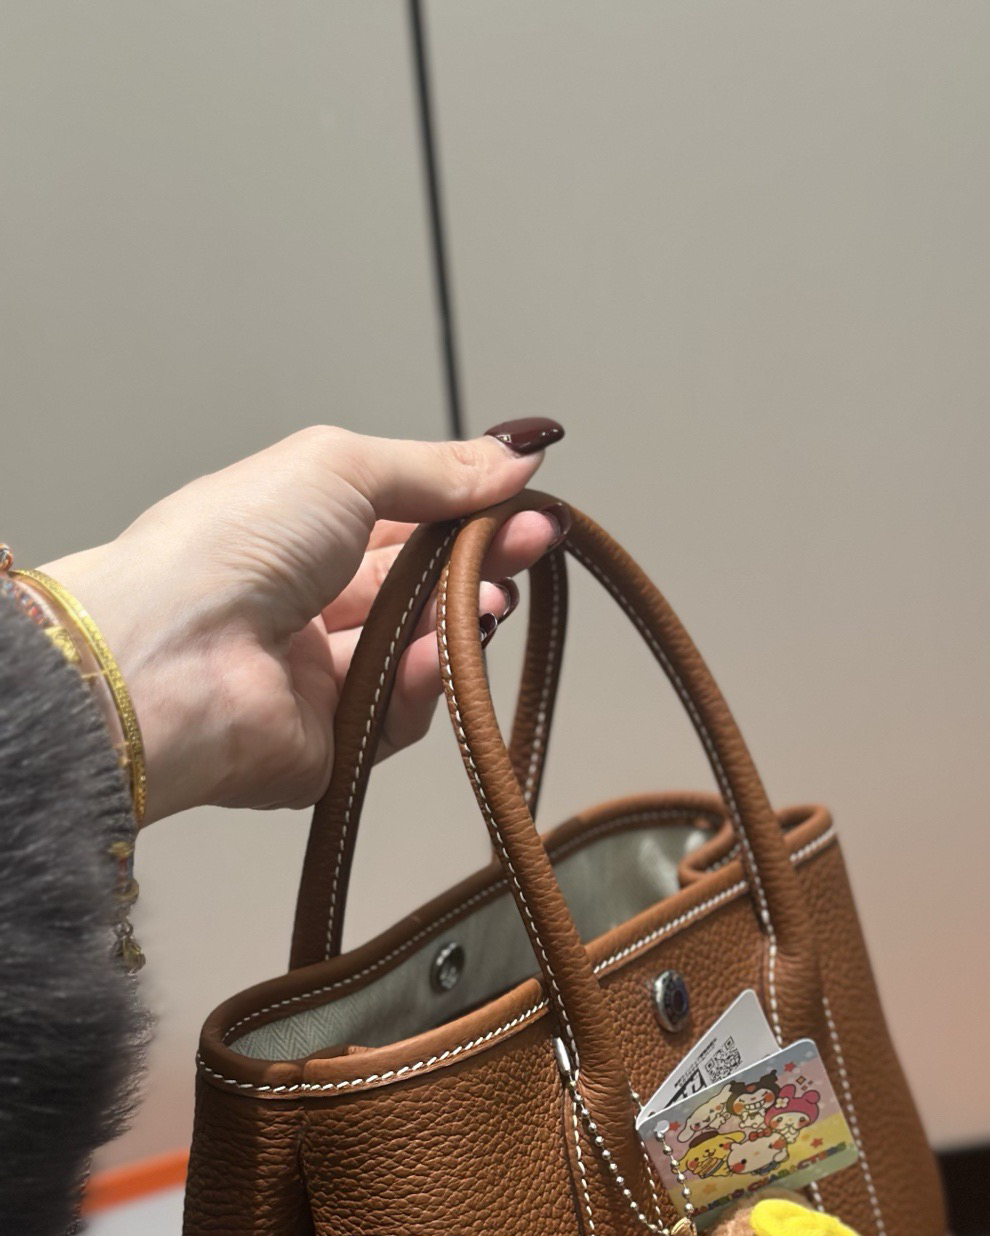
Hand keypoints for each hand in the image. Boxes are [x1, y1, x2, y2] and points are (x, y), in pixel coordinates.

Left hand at [41, 418, 567, 821]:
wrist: (177, 656)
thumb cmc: (229, 548)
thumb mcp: (341, 470)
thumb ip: (436, 468)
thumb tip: (514, 455)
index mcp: (296, 530)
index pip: (406, 521)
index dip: (469, 512)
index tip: (528, 502)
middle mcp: (306, 602)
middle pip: (421, 587)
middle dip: (482, 565)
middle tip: (532, 545)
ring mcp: (320, 677)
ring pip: (420, 652)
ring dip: (459, 624)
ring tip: (488, 602)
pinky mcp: (332, 744)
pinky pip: (401, 715)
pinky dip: (424, 684)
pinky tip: (428, 657)